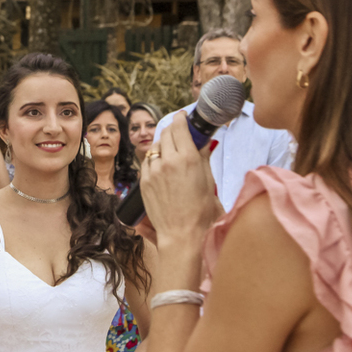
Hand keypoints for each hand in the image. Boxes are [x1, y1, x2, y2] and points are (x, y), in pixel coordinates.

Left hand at [140, 113, 222, 246]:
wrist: (182, 233)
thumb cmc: (200, 210)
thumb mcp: (208, 179)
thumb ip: (203, 156)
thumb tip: (203, 141)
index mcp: (188, 158)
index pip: (179, 126)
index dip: (181, 119)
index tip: (183, 118)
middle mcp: (168, 161)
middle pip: (166, 133)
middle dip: (173, 130)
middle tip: (180, 133)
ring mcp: (153, 171)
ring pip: (155, 147)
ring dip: (163, 145)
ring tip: (172, 153)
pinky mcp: (143, 181)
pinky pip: (147, 162)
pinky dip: (154, 160)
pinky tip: (162, 167)